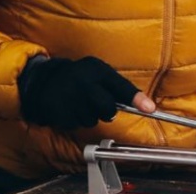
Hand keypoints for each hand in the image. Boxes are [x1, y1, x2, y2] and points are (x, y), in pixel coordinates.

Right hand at [18, 56, 155, 129]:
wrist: (45, 80)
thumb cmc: (80, 76)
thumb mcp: (98, 71)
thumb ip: (117, 85)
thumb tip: (142, 104)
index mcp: (96, 69)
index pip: (121, 86)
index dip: (137, 98)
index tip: (150, 109)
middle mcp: (83, 83)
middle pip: (108, 109)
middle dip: (107, 111)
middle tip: (98, 103)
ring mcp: (70, 98)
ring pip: (93, 120)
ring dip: (90, 116)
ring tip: (81, 103)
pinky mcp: (59, 112)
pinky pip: (77, 125)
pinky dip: (76, 120)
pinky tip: (71, 108)